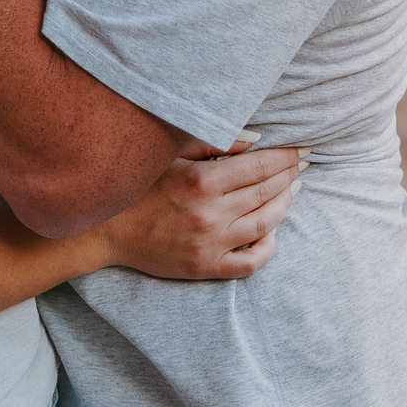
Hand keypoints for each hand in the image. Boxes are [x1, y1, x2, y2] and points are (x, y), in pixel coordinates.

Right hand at [85, 137, 303, 280]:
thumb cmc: (137, 185)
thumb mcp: (170, 155)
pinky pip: (250, 262)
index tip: (300, 149)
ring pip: (265, 225)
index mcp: (202, 180)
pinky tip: (272, 233)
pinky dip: (268, 248)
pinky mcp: (205, 267)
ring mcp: (210, 243)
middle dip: (289, 176)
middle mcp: (211, 213)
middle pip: (266, 192)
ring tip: (291, 191)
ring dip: (284, 206)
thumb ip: (214, 144)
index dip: (284, 157)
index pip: (259, 166)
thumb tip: (256, 140)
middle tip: (302, 165)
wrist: (104, 229)